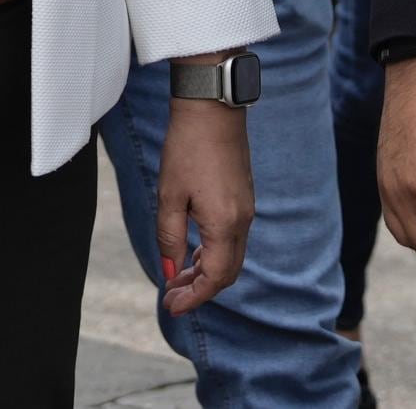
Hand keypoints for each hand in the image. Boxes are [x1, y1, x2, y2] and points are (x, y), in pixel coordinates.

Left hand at [155, 86, 255, 314]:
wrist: (212, 108)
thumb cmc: (186, 148)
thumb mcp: (169, 196)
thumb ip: (169, 238)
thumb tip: (170, 271)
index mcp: (225, 224)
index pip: (215, 277)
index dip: (194, 297)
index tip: (171, 307)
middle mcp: (243, 221)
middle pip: (227, 272)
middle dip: (200, 289)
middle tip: (172, 296)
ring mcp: (246, 209)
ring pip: (231, 256)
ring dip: (207, 271)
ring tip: (178, 276)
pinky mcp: (244, 197)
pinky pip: (233, 238)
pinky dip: (214, 253)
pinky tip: (193, 251)